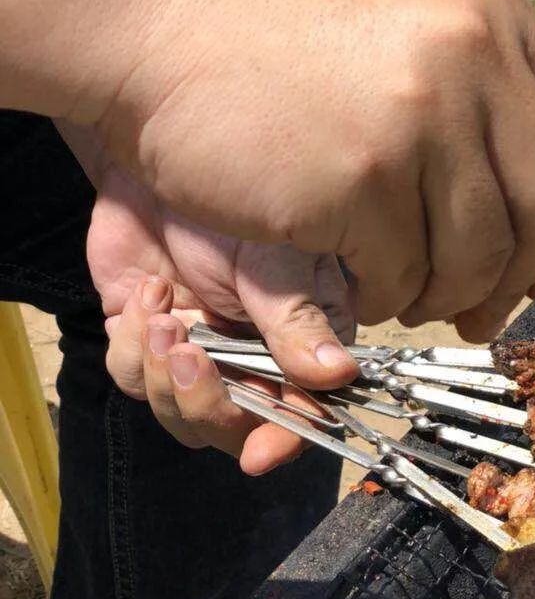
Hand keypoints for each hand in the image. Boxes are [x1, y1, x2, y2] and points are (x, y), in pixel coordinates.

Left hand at [65, 122, 357, 471]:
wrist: (153, 145)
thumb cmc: (236, 187)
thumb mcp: (278, 257)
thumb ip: (300, 322)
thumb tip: (338, 377)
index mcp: (302, 342)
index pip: (305, 412)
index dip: (286, 439)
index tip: (260, 454)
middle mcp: (253, 358)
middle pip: (236, 428)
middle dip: (208, 404)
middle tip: (193, 354)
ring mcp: (199, 351)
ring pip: (179, 414)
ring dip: (166, 378)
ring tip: (165, 318)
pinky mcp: (145, 338)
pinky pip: (132, 377)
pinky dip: (132, 344)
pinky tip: (146, 294)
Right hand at [90, 0, 534, 341]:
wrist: (147, 11)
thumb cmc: (264, 30)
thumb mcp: (397, 22)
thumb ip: (473, 99)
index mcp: (490, 9)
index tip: (534, 258)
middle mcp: (468, 54)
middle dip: (514, 275)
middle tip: (478, 311)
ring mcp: (416, 117)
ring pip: (474, 255)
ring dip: (442, 293)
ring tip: (401, 289)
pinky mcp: (358, 180)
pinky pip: (402, 274)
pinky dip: (383, 295)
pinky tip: (354, 279)